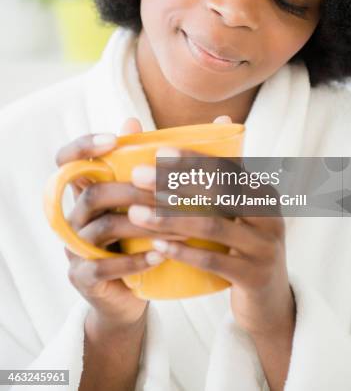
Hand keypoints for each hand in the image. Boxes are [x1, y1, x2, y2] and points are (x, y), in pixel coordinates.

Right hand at [55, 118, 185, 330]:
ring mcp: (75, 247)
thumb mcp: (158, 198)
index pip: (67, 159)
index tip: (114, 140)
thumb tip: (221, 121)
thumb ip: (180, 162)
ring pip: (104, 228)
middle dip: (135, 190)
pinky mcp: (82, 277)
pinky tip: (161, 255)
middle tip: (171, 193)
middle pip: (95, 193)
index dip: (83, 146)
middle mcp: (77, 214)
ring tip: (181, 226)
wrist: (132, 292)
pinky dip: (134, 261)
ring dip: (145, 224)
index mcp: (89, 189)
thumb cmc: (148, 235)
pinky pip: (102, 267)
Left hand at [127, 125, 294, 341]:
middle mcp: (270, 216)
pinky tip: (156, 244)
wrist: (270, 298)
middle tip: (137, 177)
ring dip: (169, 218)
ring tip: (135, 213)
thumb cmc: (244, 245)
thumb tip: (219, 118)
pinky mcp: (253, 277)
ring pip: (212, 226)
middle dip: (175, 182)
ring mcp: (264, 248)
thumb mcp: (241, 211)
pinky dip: (183, 251)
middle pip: (220, 192)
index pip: (227, 167)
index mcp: (263, 192)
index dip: (194, 159)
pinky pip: (213, 261)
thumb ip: (225, 176)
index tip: (160, 153)